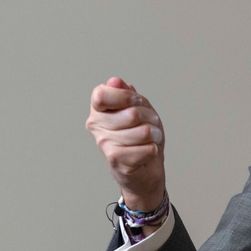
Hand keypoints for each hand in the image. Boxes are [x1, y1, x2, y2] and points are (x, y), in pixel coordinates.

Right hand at [86, 77, 165, 211]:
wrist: (144, 169)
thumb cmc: (140, 134)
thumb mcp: (136, 107)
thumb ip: (126, 93)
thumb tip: (115, 81)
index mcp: (98, 109)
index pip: (102, 94)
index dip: (125, 97)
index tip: (134, 101)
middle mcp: (96, 125)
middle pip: (132, 114)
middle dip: (150, 118)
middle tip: (150, 123)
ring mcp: (104, 143)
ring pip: (143, 132)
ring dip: (154, 135)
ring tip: (150, 138)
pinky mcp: (115, 160)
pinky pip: (147, 149)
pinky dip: (154, 150)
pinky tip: (147, 152)